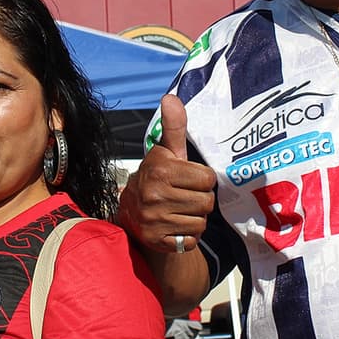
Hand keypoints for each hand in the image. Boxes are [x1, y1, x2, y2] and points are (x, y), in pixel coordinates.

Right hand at [117, 95, 216, 253]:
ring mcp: (154, 220)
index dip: (201, 180)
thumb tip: (171, 97)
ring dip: (194, 218)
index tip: (187, 179)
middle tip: (184, 196)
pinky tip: (174, 226)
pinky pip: (190, 240)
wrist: (131, 213)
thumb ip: (174, 126)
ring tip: (179, 211)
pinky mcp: (156, 240)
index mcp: (160, 170)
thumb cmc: (158, 177)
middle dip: (200, 200)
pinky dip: (187, 236)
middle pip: (207, 203)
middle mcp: (155, 195)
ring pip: (201, 223)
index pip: (207, 179)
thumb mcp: (166, 151)